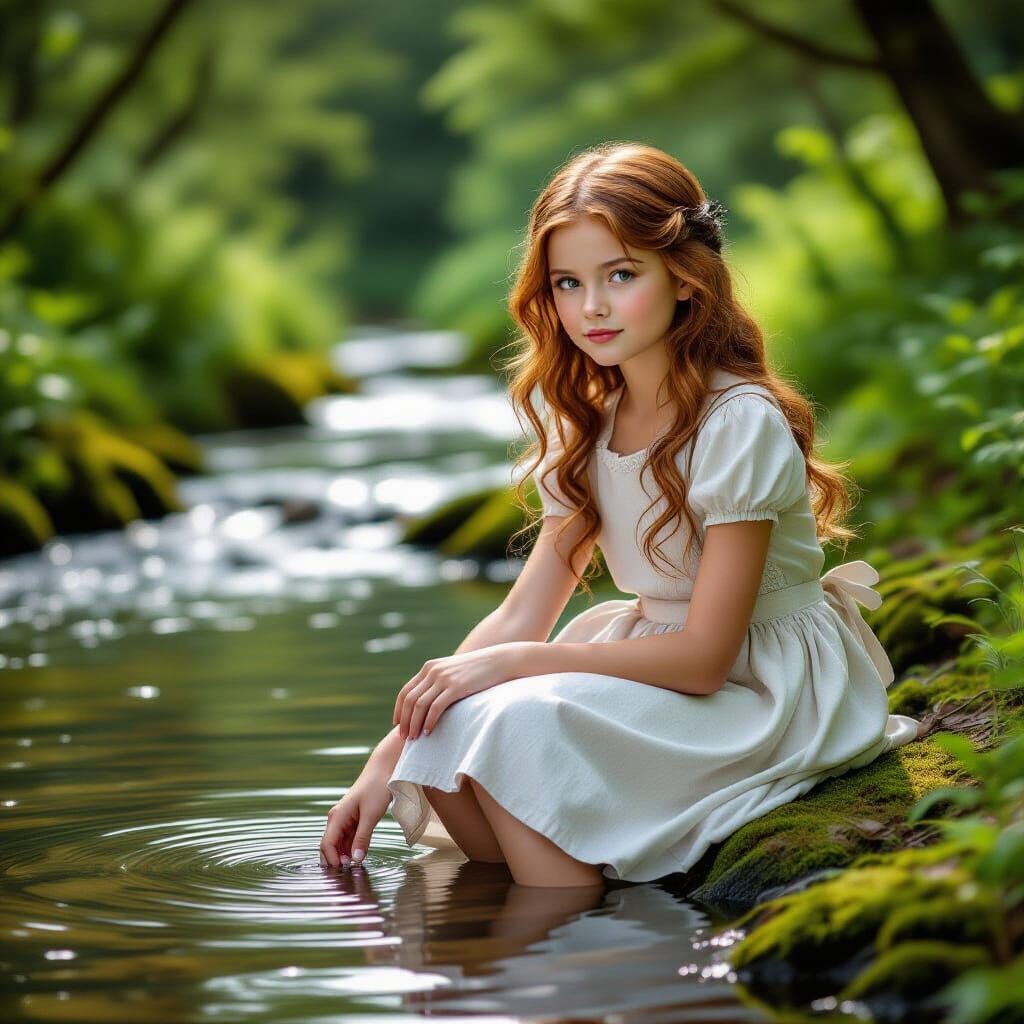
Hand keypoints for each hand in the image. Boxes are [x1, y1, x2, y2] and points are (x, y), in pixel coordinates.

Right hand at [320, 770, 392, 869]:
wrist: (383, 770)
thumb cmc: (376, 788)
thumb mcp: (371, 815)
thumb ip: (363, 838)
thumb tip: (356, 860)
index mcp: (337, 816)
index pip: (327, 844)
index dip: (332, 860)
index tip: (343, 871)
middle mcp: (337, 819)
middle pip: (329, 846)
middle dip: (335, 860)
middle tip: (347, 874)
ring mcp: (344, 820)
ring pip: (339, 844)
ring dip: (344, 856)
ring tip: (354, 869)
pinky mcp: (353, 820)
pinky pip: (348, 839)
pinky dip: (351, 849)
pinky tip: (358, 857)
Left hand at [393, 642, 535, 740]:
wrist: (499, 661)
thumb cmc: (477, 671)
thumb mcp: (453, 672)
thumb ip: (439, 682)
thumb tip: (429, 702)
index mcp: (429, 667)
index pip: (405, 691)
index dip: (399, 710)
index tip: (398, 725)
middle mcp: (433, 671)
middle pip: (409, 700)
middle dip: (404, 720)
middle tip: (404, 737)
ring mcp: (444, 678)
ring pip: (419, 705)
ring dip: (414, 724)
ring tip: (414, 738)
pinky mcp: (455, 687)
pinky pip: (436, 708)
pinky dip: (429, 721)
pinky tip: (428, 732)